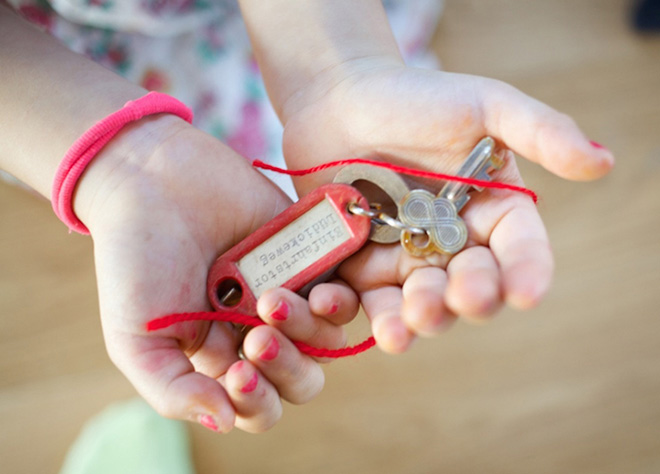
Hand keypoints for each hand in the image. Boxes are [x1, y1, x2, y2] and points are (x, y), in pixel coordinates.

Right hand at [75, 115, 358, 431]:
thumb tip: (224, 421)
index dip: (256, 402)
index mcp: (221, 359)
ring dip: (308, 331)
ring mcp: (288, 293)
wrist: (153, 180)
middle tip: (256, 337)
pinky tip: (317, 291)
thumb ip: (174, 390)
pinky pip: (345, 292)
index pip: (258, 407)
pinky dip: (339, 301)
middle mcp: (259, 330)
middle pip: (302, 380)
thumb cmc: (137, 261)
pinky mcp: (310, 256)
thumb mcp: (138, 339)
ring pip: (327, 340)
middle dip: (286, 368)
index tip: (236, 373)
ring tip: (270, 299)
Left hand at [280, 64, 613, 352]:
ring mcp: (405, 260)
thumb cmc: (414, 98)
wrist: (338, 99)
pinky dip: (362, 313)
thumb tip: (603, 162)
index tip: (527, 293)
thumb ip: (540, 132)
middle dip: (470, 298)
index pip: (520, 251)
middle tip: (463, 297)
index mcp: (492, 212)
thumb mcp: (484, 105)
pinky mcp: (359, 268)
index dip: (527, 274)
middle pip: (470, 286)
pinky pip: (363, 301)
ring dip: (419, 319)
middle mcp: (453, 245)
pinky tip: (364, 317)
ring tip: (410, 324)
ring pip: (420, 305)